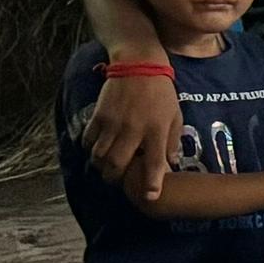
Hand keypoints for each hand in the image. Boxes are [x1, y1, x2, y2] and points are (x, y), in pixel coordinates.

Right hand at [85, 65, 182, 198]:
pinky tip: (95, 149)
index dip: (152, 182)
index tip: (150, 197)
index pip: (154, 162)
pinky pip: (88, 139)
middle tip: (116, 181)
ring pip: (99, 155)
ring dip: (100, 166)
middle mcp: (133, 129)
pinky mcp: (99, 115)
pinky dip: (89, 149)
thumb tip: (171, 164)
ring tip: (105, 168)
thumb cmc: (161, 93)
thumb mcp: (175, 116)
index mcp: (156, 130)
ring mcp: (113, 123)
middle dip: (115, 178)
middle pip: (117, 164)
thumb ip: (172, 141)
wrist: (139, 65)